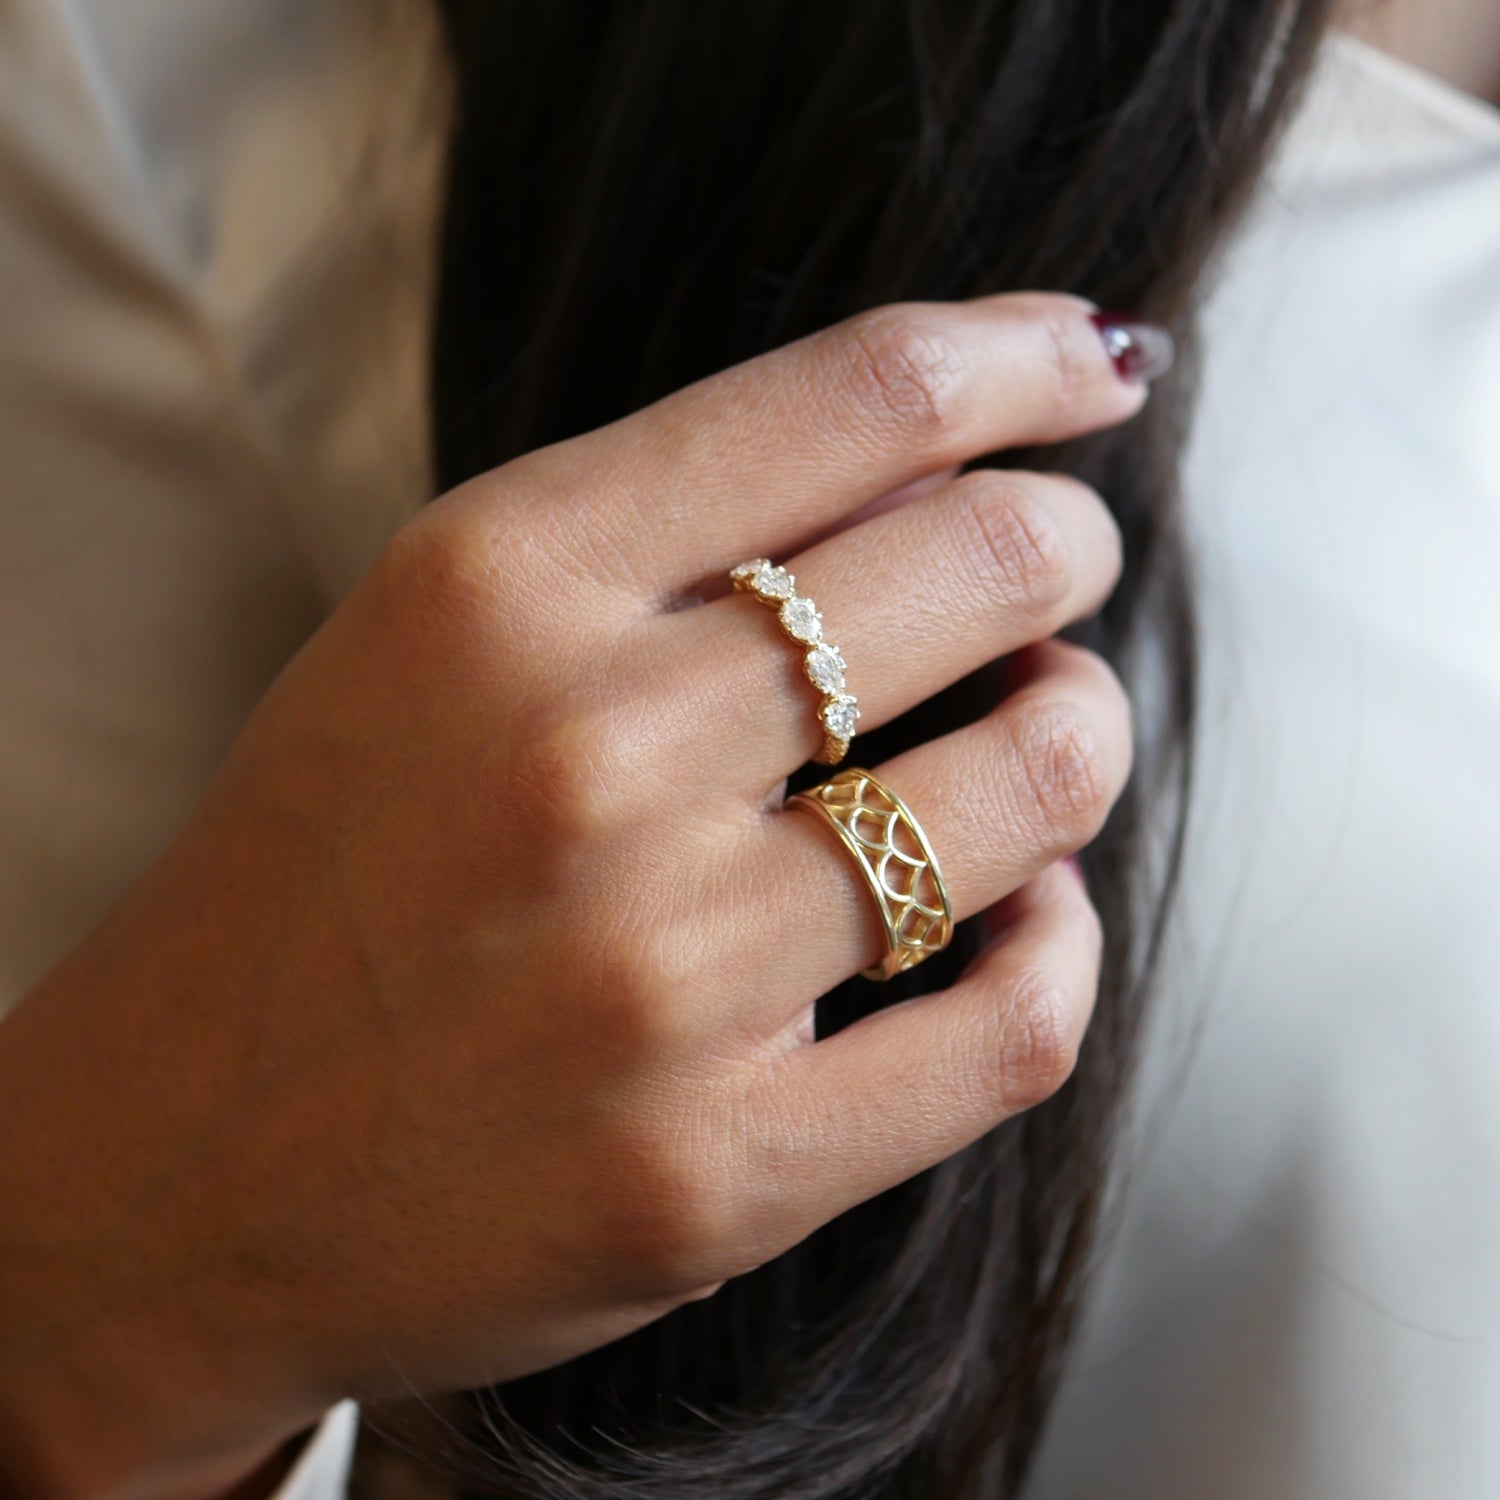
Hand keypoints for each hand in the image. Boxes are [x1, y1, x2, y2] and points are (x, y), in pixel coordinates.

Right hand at [0, 293, 1143, 1497]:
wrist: (171, 1163)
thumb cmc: (322, 875)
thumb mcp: (431, 634)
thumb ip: (654, 534)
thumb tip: (932, 460)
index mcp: (504, 582)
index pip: (858, 395)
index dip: (1022, 356)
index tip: (1088, 366)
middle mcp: (593, 755)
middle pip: (987, 562)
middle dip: (1066, 547)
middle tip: (1057, 569)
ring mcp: (664, 976)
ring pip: (1036, 782)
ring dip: (1078, 733)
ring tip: (1040, 732)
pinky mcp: (720, 1168)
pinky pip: (1017, 1023)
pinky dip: (1065, 947)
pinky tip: (1027, 914)